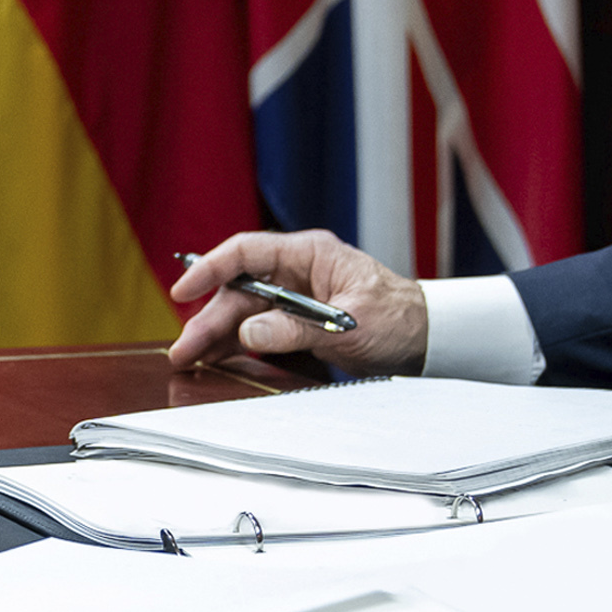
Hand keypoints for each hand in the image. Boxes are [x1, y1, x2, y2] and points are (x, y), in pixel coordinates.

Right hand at [164, 230, 427, 374]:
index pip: (248, 252)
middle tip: (185, 349)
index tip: (185, 290)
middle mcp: (297, 271)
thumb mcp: (350, 326)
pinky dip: (237, 345)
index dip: (211, 269)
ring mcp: (295, 297)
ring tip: (191, 359)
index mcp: (310, 254)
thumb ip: (297, 329)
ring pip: (244, 312)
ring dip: (217, 335)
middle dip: (209, 319)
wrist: (427, 339)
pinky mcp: (297, 322)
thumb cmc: (400, 319)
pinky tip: (217, 359)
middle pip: (239, 290)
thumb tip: (250, 332)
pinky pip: (258, 330)